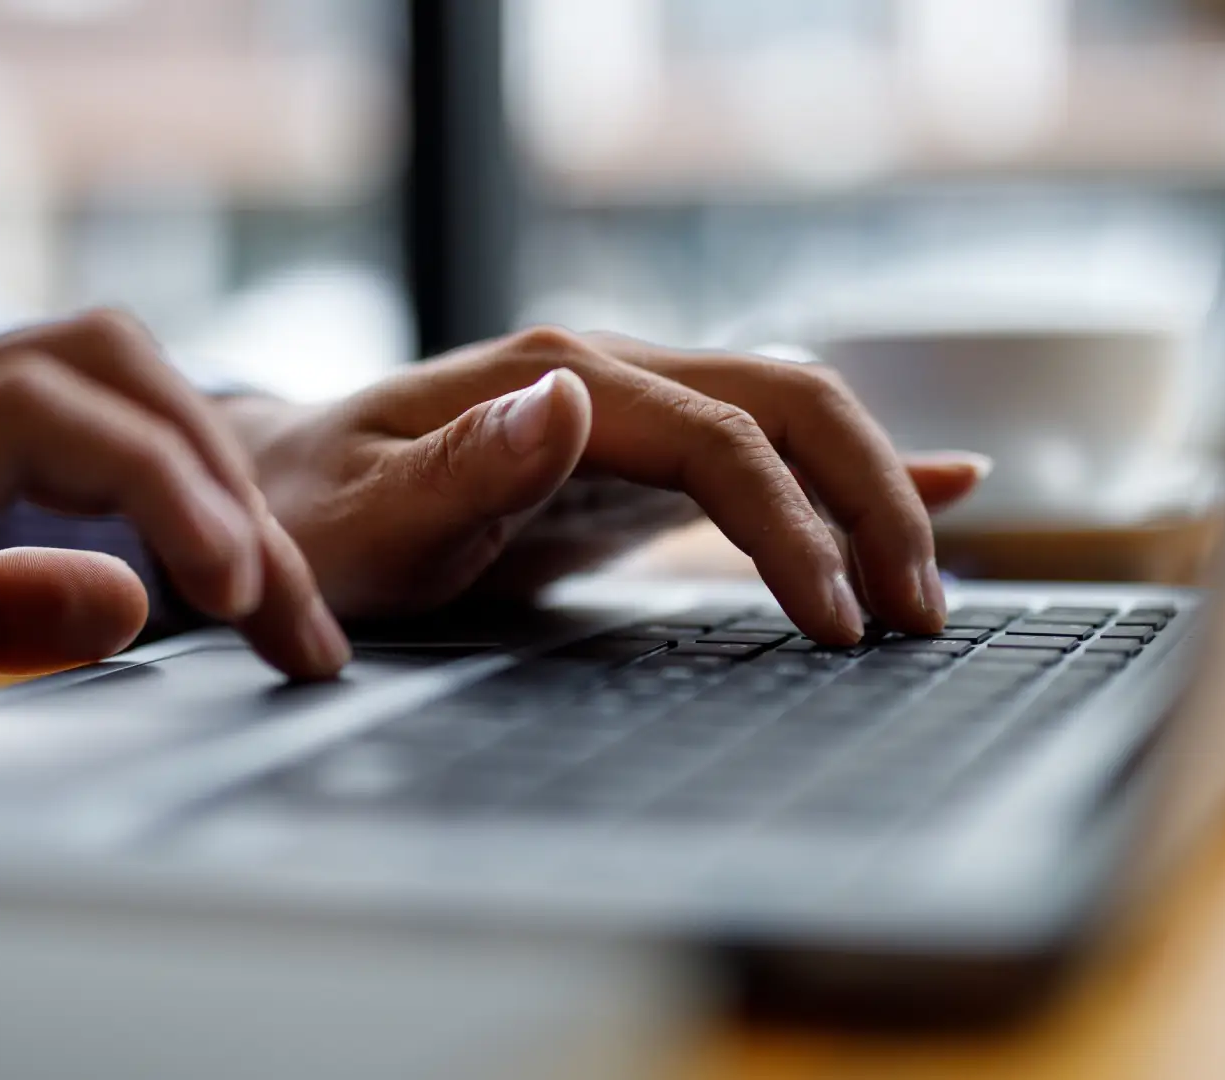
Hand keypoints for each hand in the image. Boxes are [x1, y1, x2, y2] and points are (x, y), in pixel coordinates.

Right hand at [0, 311, 347, 777]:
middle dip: (245, 492)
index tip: (283, 621)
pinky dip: (158, 484)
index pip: (111, 417)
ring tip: (275, 603)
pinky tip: (209, 577)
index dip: (217, 506)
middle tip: (307, 626)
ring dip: (221, 484)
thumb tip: (124, 598)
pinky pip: (50, 416)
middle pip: (131, 375)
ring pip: (109, 369)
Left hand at [227, 327, 988, 642]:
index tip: (832, 623)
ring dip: (873, 495)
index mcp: (553, 377)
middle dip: (871, 504)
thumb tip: (574, 401)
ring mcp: (630, 404)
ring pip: (794, 417)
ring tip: (923, 594)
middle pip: (788, 404)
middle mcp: (607, 372)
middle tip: (916, 617)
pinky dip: (850, 471)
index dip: (791, 528)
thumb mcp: (360, 516)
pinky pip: (764, 445)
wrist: (281, 492)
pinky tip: (943, 483)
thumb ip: (462, 468)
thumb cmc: (310, 518)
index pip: (719, 440)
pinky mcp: (640, 451)